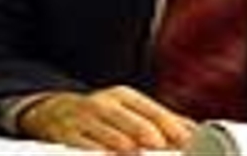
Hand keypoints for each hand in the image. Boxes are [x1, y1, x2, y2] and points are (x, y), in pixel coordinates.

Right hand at [18, 86, 196, 153]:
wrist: (52, 110)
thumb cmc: (100, 115)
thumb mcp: (128, 111)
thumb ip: (159, 121)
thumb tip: (194, 131)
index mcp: (125, 97)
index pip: (152, 110)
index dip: (170, 125)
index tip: (185, 141)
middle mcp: (105, 104)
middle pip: (131, 120)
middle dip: (148, 134)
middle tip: (162, 146)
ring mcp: (84, 118)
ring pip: (107, 132)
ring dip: (122, 145)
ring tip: (135, 152)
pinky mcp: (64, 133)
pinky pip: (81, 143)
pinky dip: (95, 151)